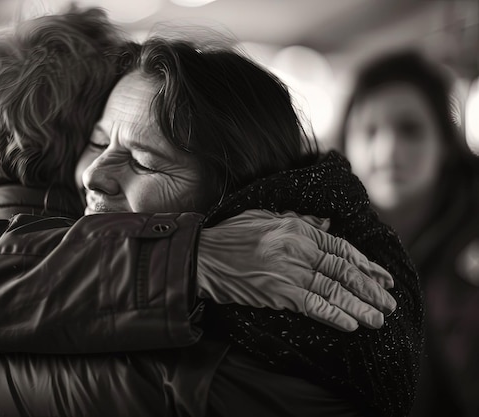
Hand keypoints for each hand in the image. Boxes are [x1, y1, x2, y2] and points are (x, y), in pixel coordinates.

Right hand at [197, 209, 396, 331]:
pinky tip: (352, 324)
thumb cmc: (233, 236)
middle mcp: (300, 249)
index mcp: (298, 228)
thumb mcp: (266, 216)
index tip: (384, 278)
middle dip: (370, 288)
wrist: (205, 257)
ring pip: (334, 290)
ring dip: (360, 306)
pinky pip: (314, 305)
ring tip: (379, 319)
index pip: (341, 247)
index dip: (366, 264)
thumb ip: (299, 219)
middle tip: (390, 303)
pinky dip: (334, 315)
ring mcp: (291, 272)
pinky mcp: (280, 292)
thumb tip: (327, 223)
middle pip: (344, 270)